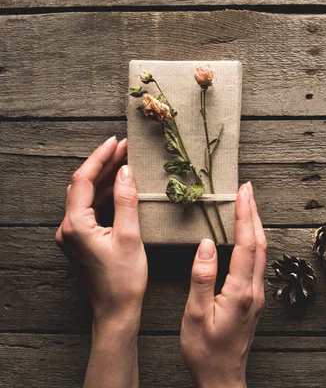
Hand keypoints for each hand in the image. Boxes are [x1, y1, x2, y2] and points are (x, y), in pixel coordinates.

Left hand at [55, 136, 146, 386]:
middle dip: (104, 164)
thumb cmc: (124, 279)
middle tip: (126, 147)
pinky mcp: (81, 241)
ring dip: (105, 179)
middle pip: (83, 186)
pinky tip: (121, 187)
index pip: (83, 180)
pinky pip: (91, 210)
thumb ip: (127, 200)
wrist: (115, 310)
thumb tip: (126, 171)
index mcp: (76, 225)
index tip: (116, 141)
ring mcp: (73, 235)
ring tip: (126, 161)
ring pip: (87, 197)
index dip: (100, 157)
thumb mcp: (130, 236)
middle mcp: (68, 228)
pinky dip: (105, 196)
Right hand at [181, 182, 265, 387]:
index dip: (244, 215)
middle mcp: (254, 290)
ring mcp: (257, 295)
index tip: (242, 192)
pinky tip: (245, 236)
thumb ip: (202, 278)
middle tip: (247, 189)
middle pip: (259, 243)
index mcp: (240, 292)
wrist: (222, 377)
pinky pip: (257, 263)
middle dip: (254, 213)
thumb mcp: (195, 315)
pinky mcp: (253, 300)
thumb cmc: (205, 351)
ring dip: (254, 225)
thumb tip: (205, 243)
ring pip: (261, 252)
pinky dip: (252, 242)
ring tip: (247, 205)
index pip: (245, 244)